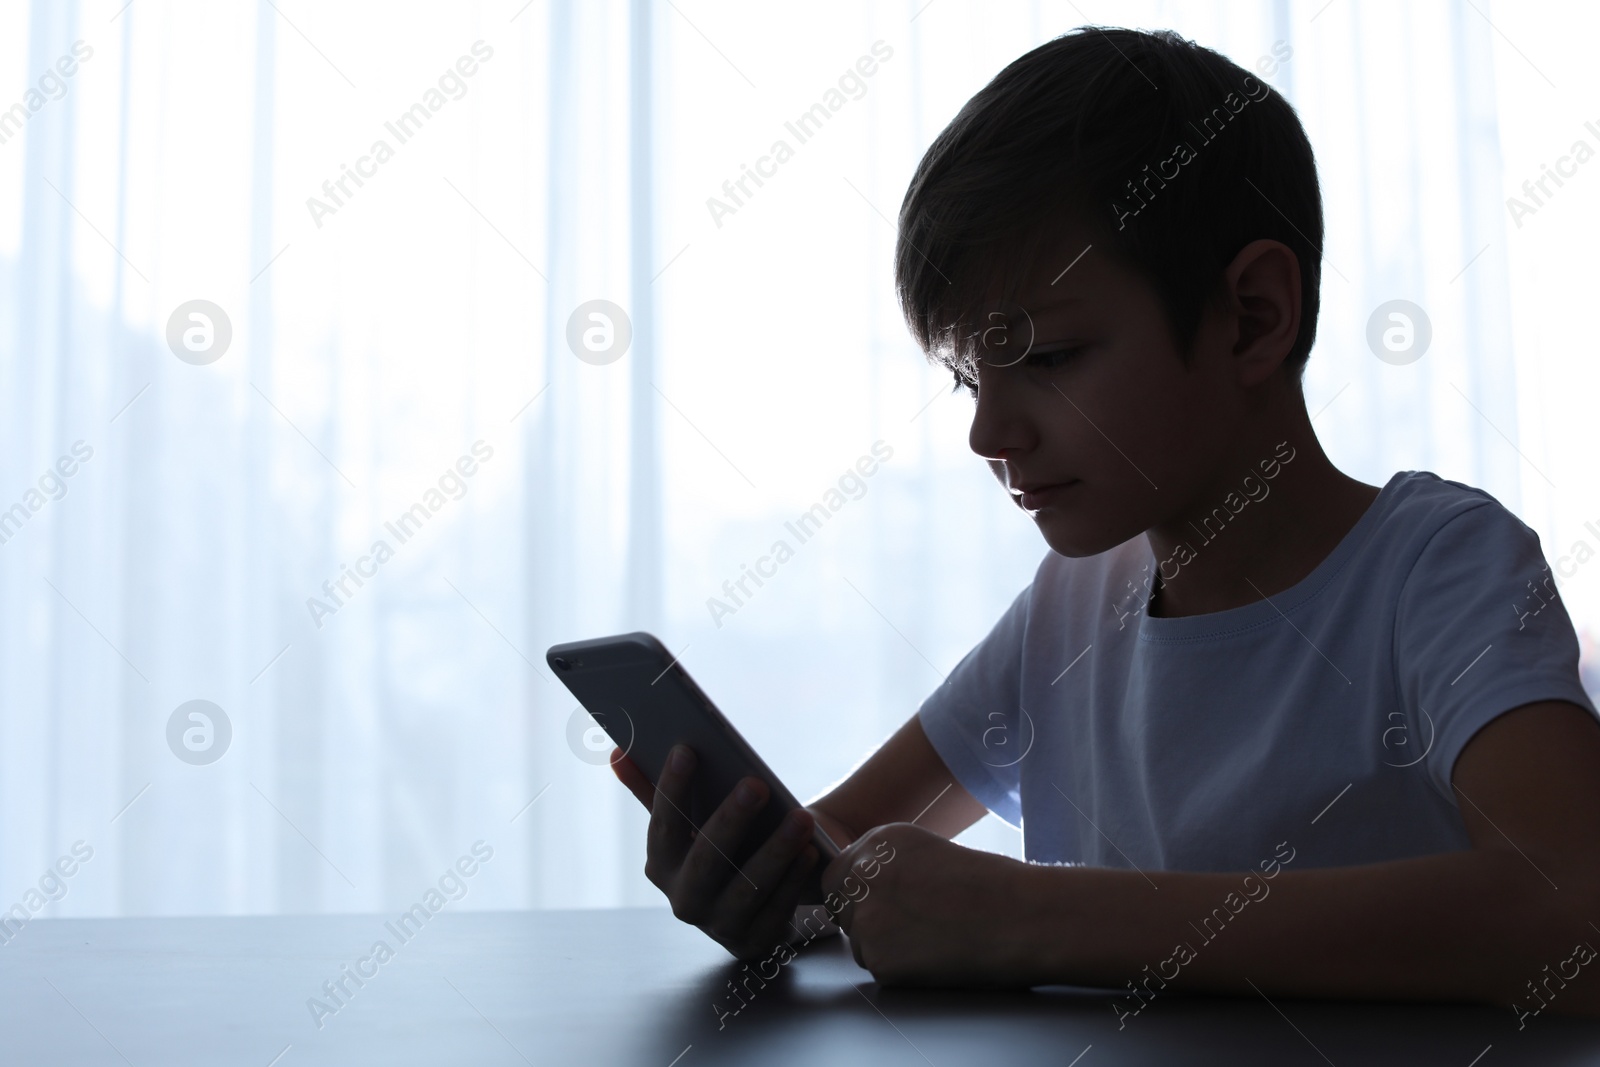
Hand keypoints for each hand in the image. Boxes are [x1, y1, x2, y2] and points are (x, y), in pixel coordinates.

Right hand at [611, 744, 822, 960]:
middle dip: (731, 820)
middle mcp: (684, 900)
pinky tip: (809, 851)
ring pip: (747, 887)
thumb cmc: (714, 851)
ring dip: (775, 851)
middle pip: (706, 858)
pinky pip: (777, 908)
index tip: (686, 749)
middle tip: (757, 785)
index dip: (671, 788)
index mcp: (661, 866)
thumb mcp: (684, 827)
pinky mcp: (755, 941)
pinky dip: (794, 879)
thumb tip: (617, 752)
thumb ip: (652, 792)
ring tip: (801, 817)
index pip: (662, 826)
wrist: (748, 910)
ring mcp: (719, 925)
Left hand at [820, 822, 1043, 986]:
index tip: (885, 904)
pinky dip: (902, 970)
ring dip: (886, 946)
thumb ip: (889, 868)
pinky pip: (879, 969)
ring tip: (933, 938)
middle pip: (843, 909)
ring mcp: (867, 916)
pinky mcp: (878, 957)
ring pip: (859, 942)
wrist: (1021, 918)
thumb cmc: (992, 888)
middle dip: (868, 921)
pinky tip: (936, 956)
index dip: (858, 895)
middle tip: (913, 926)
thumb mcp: (929, 854)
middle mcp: (863, 874)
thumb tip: (864, 893)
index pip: (837, 875)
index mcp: (878, 842)